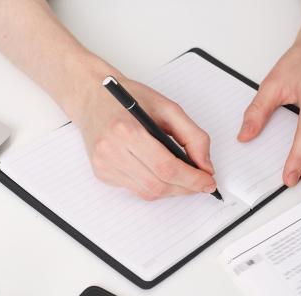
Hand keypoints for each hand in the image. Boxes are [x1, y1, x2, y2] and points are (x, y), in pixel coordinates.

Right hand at [70, 76, 216, 199]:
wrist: (92, 97)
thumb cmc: (128, 98)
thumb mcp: (168, 108)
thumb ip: (192, 136)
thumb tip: (205, 166)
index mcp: (127, 130)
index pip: (166, 167)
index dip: (191, 179)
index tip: (208, 181)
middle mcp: (111, 150)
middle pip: (157, 184)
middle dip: (185, 188)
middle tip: (201, 183)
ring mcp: (104, 165)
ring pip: (147, 192)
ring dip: (171, 190)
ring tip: (184, 179)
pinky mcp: (101, 173)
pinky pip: (135, 189)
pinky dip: (153, 185)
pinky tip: (159, 173)